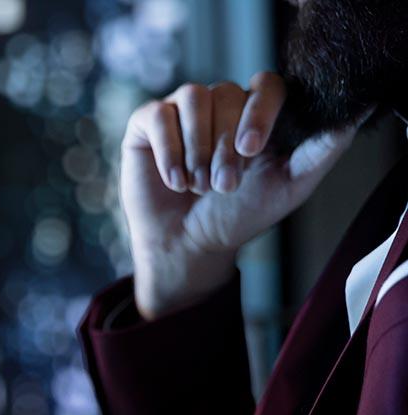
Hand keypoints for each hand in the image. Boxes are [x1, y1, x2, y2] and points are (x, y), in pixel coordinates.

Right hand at [121, 72, 361, 319]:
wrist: (187, 245)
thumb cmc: (237, 216)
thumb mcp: (289, 187)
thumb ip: (320, 152)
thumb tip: (350, 117)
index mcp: (256, 113)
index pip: (265, 84)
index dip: (259, 111)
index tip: (251, 150)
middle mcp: (220, 105)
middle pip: (226, 94)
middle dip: (224, 147)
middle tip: (222, 186)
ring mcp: (182, 111)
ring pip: (193, 98)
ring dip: (197, 148)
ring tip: (196, 186)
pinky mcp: (148, 123)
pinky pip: (158, 116)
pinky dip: (168, 152)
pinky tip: (175, 182)